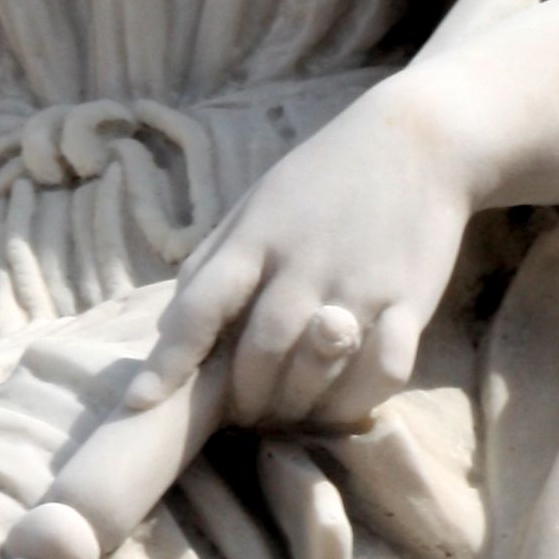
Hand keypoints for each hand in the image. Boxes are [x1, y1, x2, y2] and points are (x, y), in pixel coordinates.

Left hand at [137, 80, 470, 433]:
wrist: (418, 140)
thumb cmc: (324, 176)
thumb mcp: (256, 203)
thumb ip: (211, 259)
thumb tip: (166, 323)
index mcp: (256, 236)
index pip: (200, 307)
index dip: (168, 360)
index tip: (141, 400)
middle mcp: (303, 262)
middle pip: (259, 351)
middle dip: (243, 398)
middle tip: (241, 417)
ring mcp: (358, 282)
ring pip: (315, 367)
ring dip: (295, 406)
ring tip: (286, 416)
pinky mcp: (410, 299)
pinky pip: (384, 368)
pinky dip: (360, 397)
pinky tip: (345, 402)